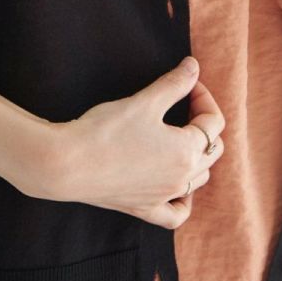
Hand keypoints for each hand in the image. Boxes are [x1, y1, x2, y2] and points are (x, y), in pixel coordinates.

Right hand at [49, 57, 226, 226]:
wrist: (68, 164)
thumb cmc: (106, 130)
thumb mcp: (145, 101)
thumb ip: (174, 84)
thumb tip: (194, 67)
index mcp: (187, 151)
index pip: (213, 122)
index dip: (203, 96)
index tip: (187, 82)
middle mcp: (182, 178)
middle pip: (212, 151)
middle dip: (205, 124)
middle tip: (185, 103)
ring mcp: (163, 197)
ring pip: (199, 179)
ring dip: (198, 157)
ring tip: (181, 137)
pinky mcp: (143, 209)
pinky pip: (175, 213)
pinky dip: (183, 202)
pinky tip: (179, 189)